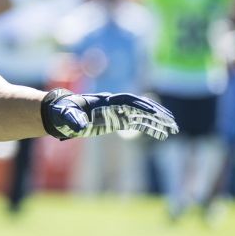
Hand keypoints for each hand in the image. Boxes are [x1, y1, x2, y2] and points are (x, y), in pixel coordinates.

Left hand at [41, 89, 177, 140]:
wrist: (61, 113)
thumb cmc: (63, 113)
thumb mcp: (67, 117)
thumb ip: (74, 120)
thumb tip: (80, 127)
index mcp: (105, 102)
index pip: (128, 101)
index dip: (141, 105)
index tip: (155, 113)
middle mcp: (115, 105)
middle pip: (140, 106)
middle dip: (156, 113)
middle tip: (172, 122)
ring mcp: (117, 112)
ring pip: (141, 115)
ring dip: (157, 121)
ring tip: (173, 129)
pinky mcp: (116, 120)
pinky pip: (137, 122)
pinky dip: (149, 127)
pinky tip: (161, 134)